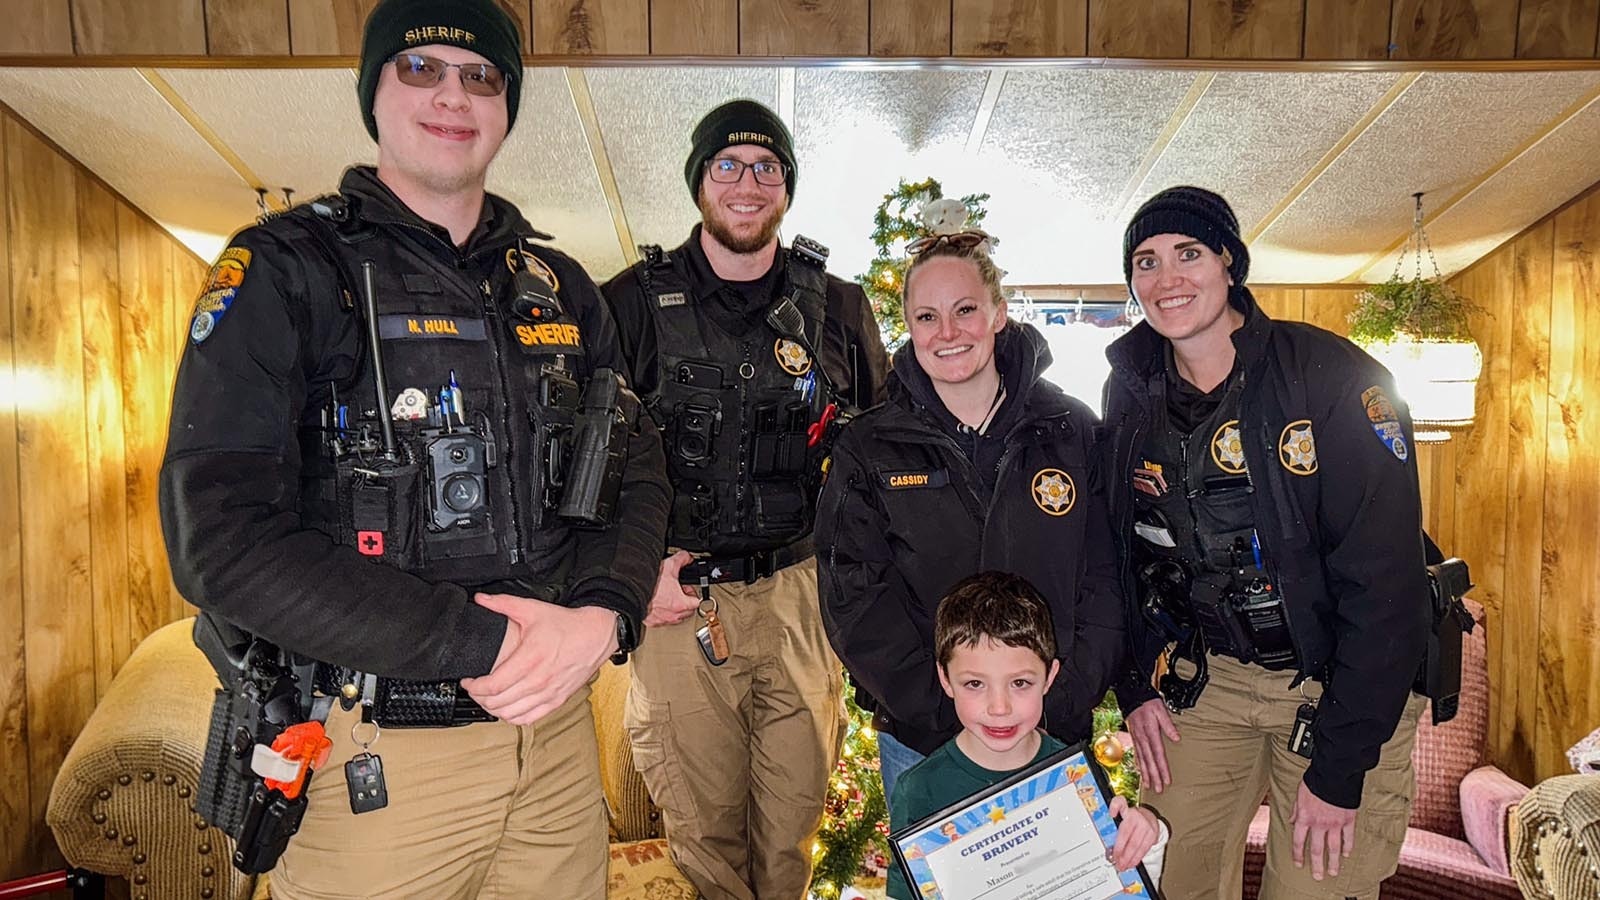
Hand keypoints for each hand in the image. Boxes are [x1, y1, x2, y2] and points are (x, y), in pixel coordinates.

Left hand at [460, 594, 616, 724]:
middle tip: (474, 690)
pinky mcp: (557, 700)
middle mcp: (539, 680)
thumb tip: (481, 599)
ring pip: (511, 714)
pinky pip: (529, 718)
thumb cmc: (567, 625)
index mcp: (530, 658)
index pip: (493, 685)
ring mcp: (548, 693)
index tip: (468, 682)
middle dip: (480, 698)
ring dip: (494, 709)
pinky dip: (513, 717)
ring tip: (488, 699)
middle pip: (498, 702)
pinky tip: (508, 708)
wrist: (596, 635)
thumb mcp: (533, 609)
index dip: (474, 687)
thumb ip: (503, 603)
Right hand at [645, 550, 699, 627]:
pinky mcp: (651, 622)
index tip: (686, 587)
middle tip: (677, 591)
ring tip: (667, 597)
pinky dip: (661, 613)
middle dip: (685, 601)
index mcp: (680, 604)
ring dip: (674, 608)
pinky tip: (656, 602)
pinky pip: (661, 620)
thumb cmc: (647, 583)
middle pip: (687, 612)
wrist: (629, 591)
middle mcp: (672, 615)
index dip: (693, 592)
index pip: (697, 602)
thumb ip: (682, 559)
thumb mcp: (668, 565)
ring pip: (675, 617)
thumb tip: (687, 557)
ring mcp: (661, 620)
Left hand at [1106, 796, 1160, 871]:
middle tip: (1116, 861)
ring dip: (1129, 858)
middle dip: (1121, 851)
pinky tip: (1132, 863)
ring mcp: (1146, 826)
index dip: (1116, 807)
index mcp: (1127, 810)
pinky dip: (1137, 858)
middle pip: (1127, 835)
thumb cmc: (1132, 819)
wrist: (1150, 817)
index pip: (1120, 803)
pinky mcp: (1153, 835)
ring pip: (1136, 845)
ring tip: (1123, 866)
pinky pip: (1144, 849)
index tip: (1112, 813)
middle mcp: (1137, 816)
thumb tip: (1105, 843)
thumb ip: (1114, 825)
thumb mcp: (1122, 816)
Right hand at [1126, 698, 1179, 792]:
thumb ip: (1168, 724)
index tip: (1166, 780)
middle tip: (1159, 789)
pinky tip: (1141, 772)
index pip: (1158, 754)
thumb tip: (1177, 738)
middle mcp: (1142, 738)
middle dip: (1154, 776)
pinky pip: (1137, 754)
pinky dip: (1139, 765)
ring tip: (1150, 785)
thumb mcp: (1160, 710)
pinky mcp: (1134, 738)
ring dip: (1146, 774)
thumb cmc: (1148, 702)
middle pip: (1149, 761)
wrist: (1132, 695)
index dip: (1162, 768)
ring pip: (1142, 760)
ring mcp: (1137, 739)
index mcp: (1150, 733)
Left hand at [1290, 778, 1356, 880]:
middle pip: (1316, 849)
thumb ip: (1295, 810)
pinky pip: (1348, 837)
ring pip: (1333, 848)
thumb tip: (1291, 821)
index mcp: (1304, 817)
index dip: (1298, 854)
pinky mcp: (1347, 820)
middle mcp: (1318, 824)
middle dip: (1316, 865)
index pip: (1298, 841)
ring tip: (1333, 872)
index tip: (1298, 864)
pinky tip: (1346, 854)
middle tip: (1318, 877)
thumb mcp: (1299, 794)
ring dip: (1333, 862)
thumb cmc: (1315, 781)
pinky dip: (1348, 847)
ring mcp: (1334, 823)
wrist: (1334, 774)